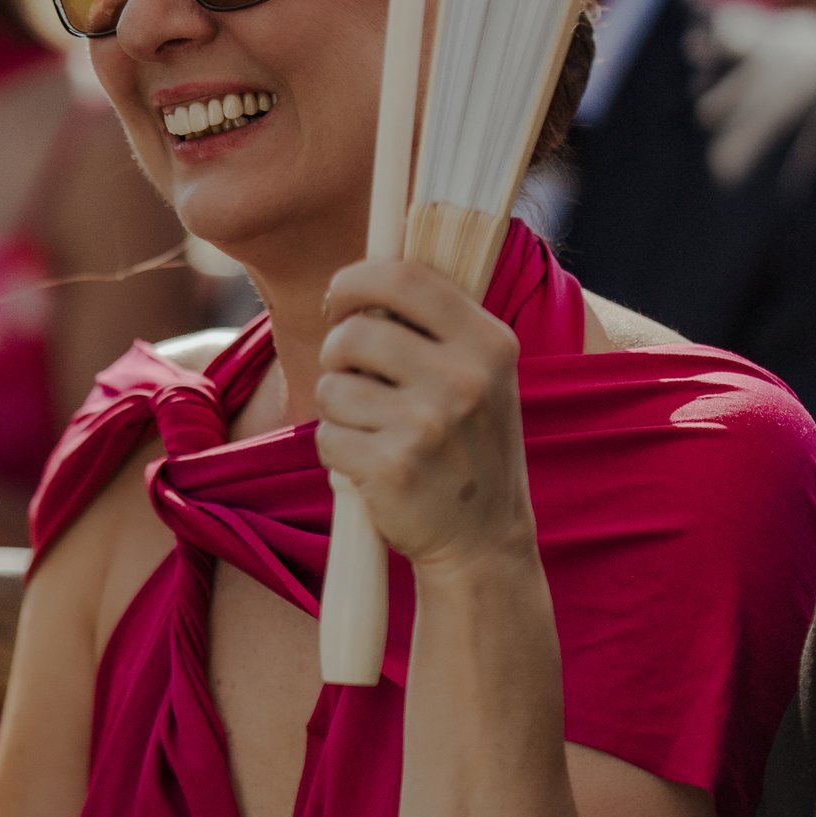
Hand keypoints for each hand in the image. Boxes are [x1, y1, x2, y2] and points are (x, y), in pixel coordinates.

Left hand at [315, 257, 536, 577]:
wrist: (482, 540)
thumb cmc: (468, 447)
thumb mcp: (481, 376)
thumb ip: (435, 325)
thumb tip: (362, 275)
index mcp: (489, 342)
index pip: (403, 278)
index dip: (354, 281)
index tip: (339, 302)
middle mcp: (465, 379)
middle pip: (354, 333)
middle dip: (336, 354)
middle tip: (351, 377)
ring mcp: (430, 424)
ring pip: (333, 387)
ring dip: (337, 409)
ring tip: (372, 430)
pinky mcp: (394, 467)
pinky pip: (326, 437)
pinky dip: (336, 452)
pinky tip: (369, 466)